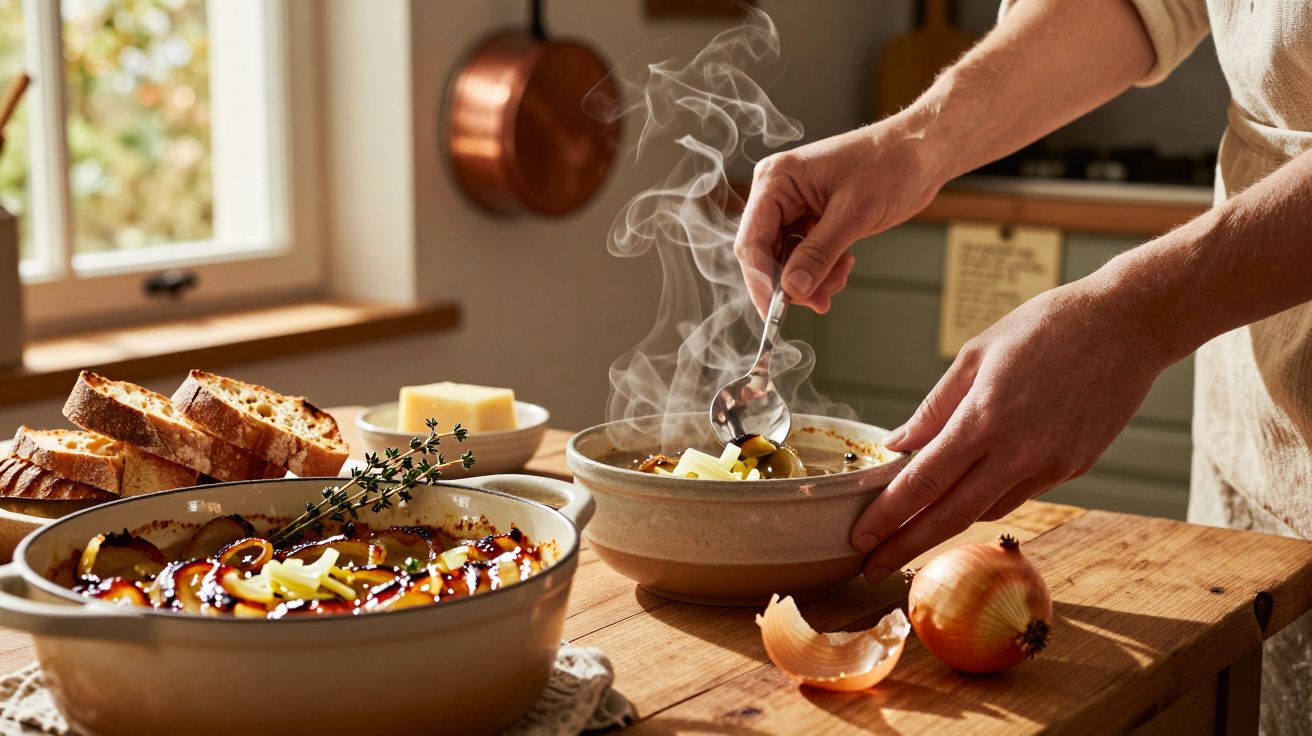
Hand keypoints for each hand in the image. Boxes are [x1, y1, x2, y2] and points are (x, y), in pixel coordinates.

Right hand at [733, 120, 945, 314]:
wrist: (923, 152)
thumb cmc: (890, 163)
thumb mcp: (853, 213)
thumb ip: (818, 254)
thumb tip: (792, 289)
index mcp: (777, 180)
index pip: (752, 241)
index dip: (761, 281)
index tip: (775, 312)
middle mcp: (780, 194)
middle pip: (766, 254)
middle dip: (792, 282)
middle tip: (819, 301)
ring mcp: (796, 207)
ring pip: (787, 260)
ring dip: (811, 278)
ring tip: (840, 276)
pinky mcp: (814, 219)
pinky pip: (806, 256)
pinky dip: (823, 269)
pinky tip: (845, 265)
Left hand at [850, 274, 1171, 581]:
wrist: (1129, 324)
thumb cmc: (1047, 327)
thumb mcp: (976, 354)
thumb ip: (934, 408)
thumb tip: (898, 446)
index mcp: (985, 419)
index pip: (923, 484)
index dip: (888, 517)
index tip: (860, 539)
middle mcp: (1019, 452)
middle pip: (950, 517)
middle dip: (906, 547)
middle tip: (872, 568)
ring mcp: (1052, 465)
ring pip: (986, 511)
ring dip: (946, 526)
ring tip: (910, 535)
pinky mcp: (1075, 468)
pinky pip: (1019, 495)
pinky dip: (986, 500)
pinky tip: (965, 498)